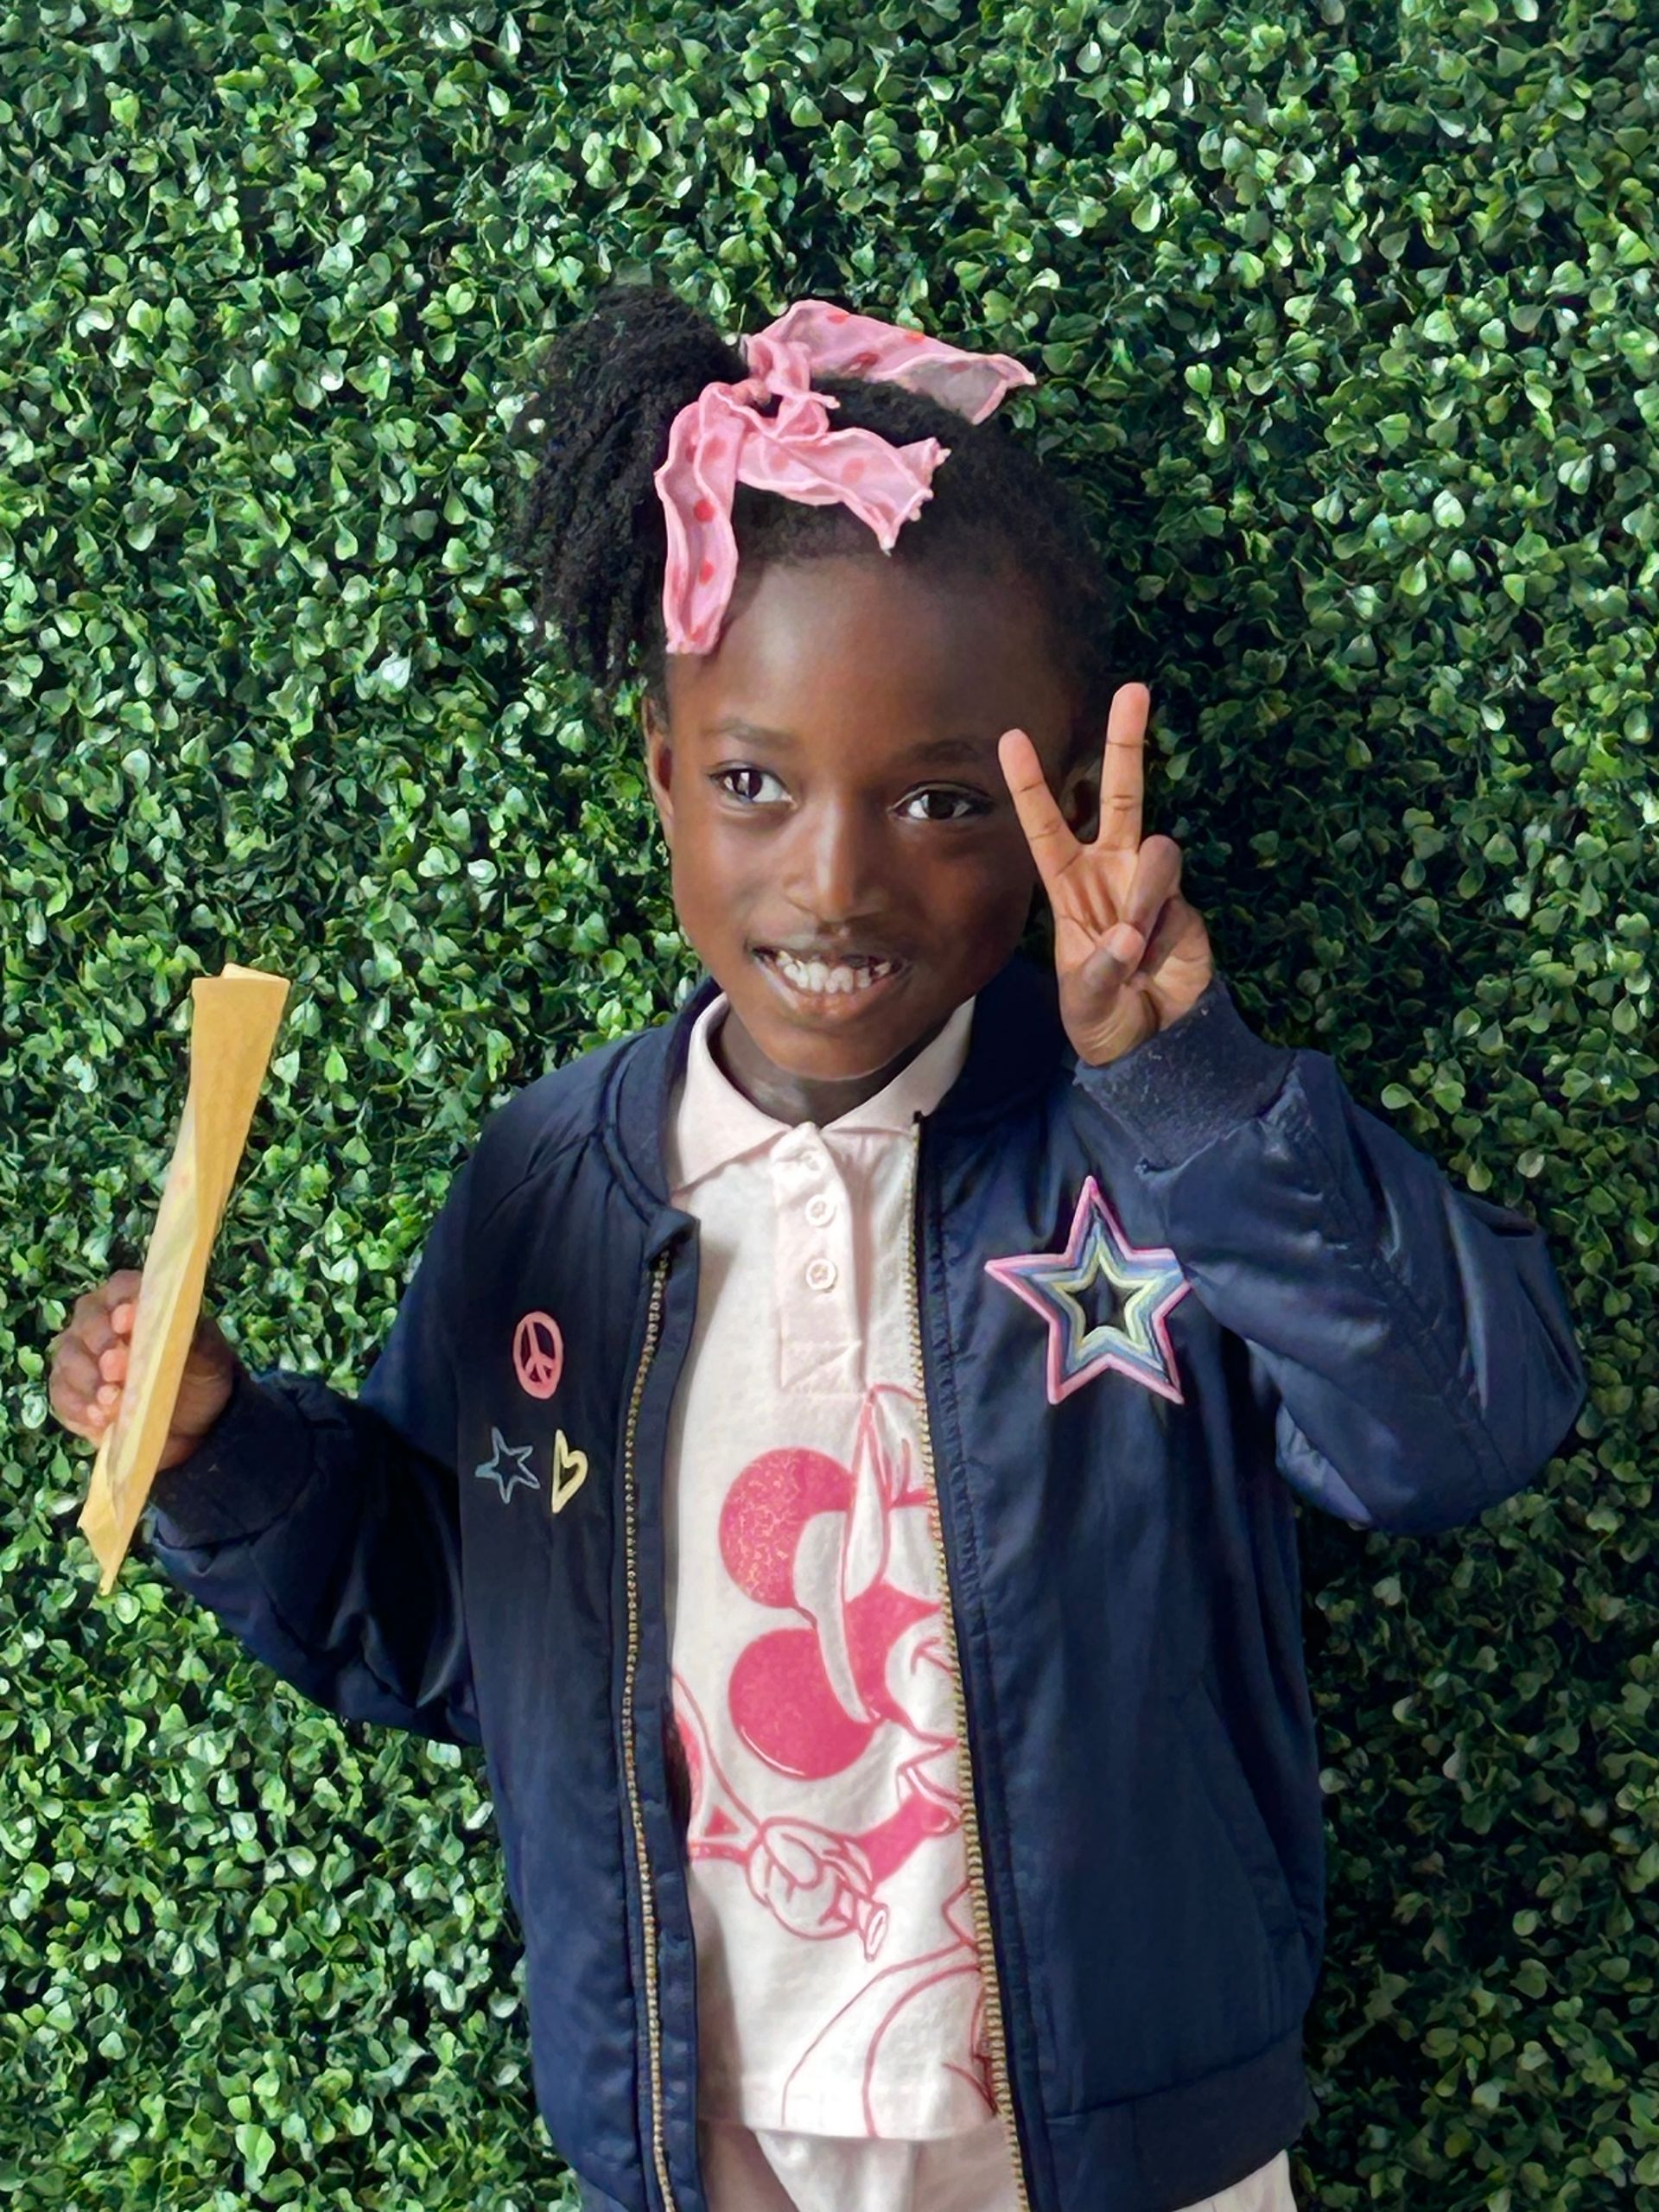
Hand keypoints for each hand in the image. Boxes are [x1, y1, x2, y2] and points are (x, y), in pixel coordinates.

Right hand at [49, 1270, 242, 1472]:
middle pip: (87, 1322)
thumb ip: (192, 1335)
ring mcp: (78, 1355)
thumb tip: (167, 1328)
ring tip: (112, 1401)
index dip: (122, 1302)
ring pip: (69, 1358)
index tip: (127, 1323)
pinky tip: (100, 1418)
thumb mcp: (206, 1353)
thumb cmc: (197, 1371)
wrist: (192, 1420)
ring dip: (89, 1381)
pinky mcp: (69, 1391)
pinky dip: (80, 1406)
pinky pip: (63, 1394)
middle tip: (116, 1368)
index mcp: (133, 1300)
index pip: (121, 1288)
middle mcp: (98, 1320)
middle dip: (101, 1344)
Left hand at [999, 683, 1214, 1067]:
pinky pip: (1176, 908)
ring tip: (1135, 953)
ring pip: (1157, 853)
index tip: (1010, 736)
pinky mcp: (1187, 908)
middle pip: (1121, 793)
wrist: (1151, 1042)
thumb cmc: (1101, 1014)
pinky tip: (1156, 969)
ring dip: (1144, 902)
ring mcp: (1152, 886)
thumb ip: (1101, 969)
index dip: (1030, 782)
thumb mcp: (1084, 1001)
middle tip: (1134, 688)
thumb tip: (1129, 935)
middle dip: (1127, 742)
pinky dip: (1164, 942)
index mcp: (1069, 884)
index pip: (1046, 824)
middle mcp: (1111, 871)